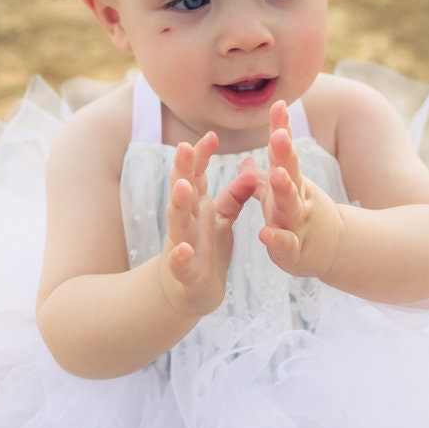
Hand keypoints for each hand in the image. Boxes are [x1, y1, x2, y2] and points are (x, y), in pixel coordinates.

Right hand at [160, 132, 256, 317]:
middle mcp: (187, 222)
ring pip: (177, 222)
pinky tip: (183, 250)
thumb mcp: (221, 219)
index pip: (196, 175)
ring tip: (183, 187)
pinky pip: (180, 264)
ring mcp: (183, 245)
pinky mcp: (184, 272)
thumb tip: (250, 170)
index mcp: (196, 207)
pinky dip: (180, 256)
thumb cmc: (206, 250)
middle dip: (183, 170)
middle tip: (184, 146)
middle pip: (182, 191)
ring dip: (178, 204)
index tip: (212, 136)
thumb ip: (234, 196)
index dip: (201, 156)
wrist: (190, 291)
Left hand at [254, 101, 342, 277]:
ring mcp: (297, 223)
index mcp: (290, 183)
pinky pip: (286, 244)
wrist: (333, 251)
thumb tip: (244, 161)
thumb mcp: (280, 196)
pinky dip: (277, 239)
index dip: (281, 129)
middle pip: (290, 173)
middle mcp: (296, 199)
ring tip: (277, 174)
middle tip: (278, 134)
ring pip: (290, 205)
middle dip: (284, 153)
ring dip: (284, 189)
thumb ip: (262, 179)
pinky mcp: (295, 250)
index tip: (279, 104)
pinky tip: (265, 234)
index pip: (284, 153)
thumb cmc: (299, 219)